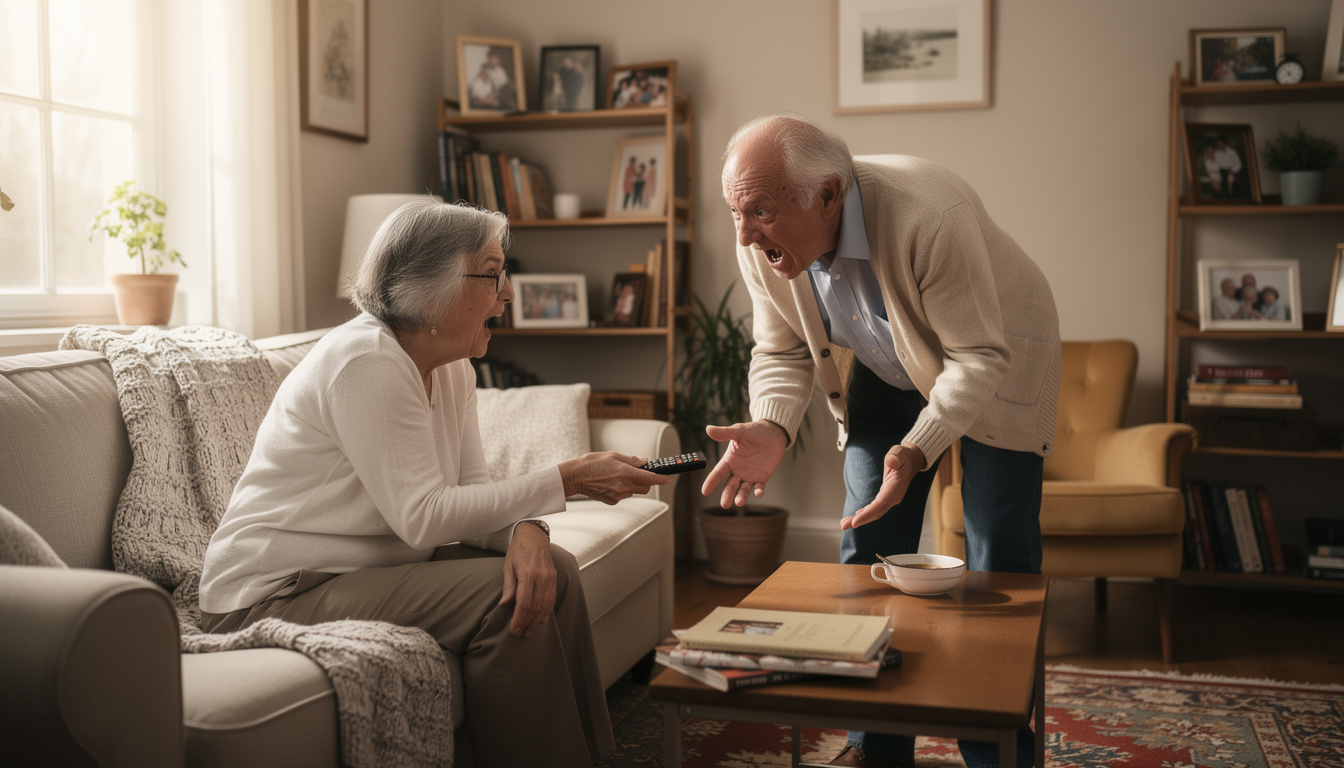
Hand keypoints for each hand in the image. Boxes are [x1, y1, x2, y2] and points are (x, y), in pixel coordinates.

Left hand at [499, 523, 555, 637]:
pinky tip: (540, 620)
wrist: (534, 536)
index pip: (524, 602)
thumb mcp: (508, 566)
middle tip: (520, 633)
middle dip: (527, 623)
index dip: (519, 619)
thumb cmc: (518, 550)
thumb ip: (508, 586)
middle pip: (535, 607)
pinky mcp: (554, 578)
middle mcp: (541, 577)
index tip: (514, 629)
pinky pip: (552, 599)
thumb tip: (504, 605)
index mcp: (528, 573)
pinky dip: (546, 611)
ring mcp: (550, 578)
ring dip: (537, 621)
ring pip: (545, 605)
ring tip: (529, 631)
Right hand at [558, 452, 668, 503]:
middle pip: (645, 488)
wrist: (575, 476)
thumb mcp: (614, 455)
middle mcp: (623, 486)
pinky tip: (610, 483)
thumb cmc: (592, 463)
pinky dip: (622, 490)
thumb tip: (645, 462)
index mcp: (625, 472)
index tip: (669, 479)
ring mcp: (618, 495)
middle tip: (638, 473)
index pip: (650, 478)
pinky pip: (624, 495)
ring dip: (632, 485)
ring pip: (634, 492)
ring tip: (617, 476)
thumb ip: (632, 460)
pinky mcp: (612, 501)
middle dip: (646, 481)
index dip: (661, 479)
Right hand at [700, 420, 787, 508]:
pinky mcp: (762, 478)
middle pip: (730, 486)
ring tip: (739, 502)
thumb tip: (708, 429)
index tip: (705, 491)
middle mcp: (738, 470)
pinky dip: (758, 491)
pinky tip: (758, 493)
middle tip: (724, 505)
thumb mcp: (739, 431)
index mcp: (730, 460)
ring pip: (743, 489)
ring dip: (741, 496)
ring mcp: (749, 475)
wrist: (773, 434)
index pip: (718, 472)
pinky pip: (759, 487)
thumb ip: (724, 433)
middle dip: (727, 495)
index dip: (711, 481)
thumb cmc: (754, 431)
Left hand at [841, 443, 925, 529]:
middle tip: (843, 525)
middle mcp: (894, 497)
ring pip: (875, 512)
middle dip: (860, 520)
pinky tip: (855, 517)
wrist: (910, 461)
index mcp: (896, 487)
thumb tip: (892, 461)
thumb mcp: (899, 452)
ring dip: (860, 519)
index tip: (855, 521)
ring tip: (844, 524)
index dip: (868, 513)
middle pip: (876, 512)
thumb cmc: (903, 456)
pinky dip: (864, 514)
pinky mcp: (886, 498)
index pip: (881, 504)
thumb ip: (896, 457)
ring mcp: (890, 499)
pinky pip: (875, 509)